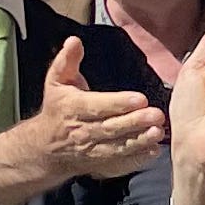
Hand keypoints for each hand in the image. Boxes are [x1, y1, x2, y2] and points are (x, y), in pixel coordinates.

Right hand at [0, 35, 166, 190]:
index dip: (119, 103)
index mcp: (74, 108)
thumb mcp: (56, 82)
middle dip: (135, 122)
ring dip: (139, 141)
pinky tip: (154, 151)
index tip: (140, 98)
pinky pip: (121, 163)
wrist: (46, 147)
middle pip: (112, 127)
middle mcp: (84, 131)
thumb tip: (74, 41)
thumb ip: (67, 61)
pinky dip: (137, 159)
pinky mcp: (103, 163)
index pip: (98, 106)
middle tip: (157, 115)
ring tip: (158, 132)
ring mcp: (94, 150)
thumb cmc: (58, 109)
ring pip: (118, 146)